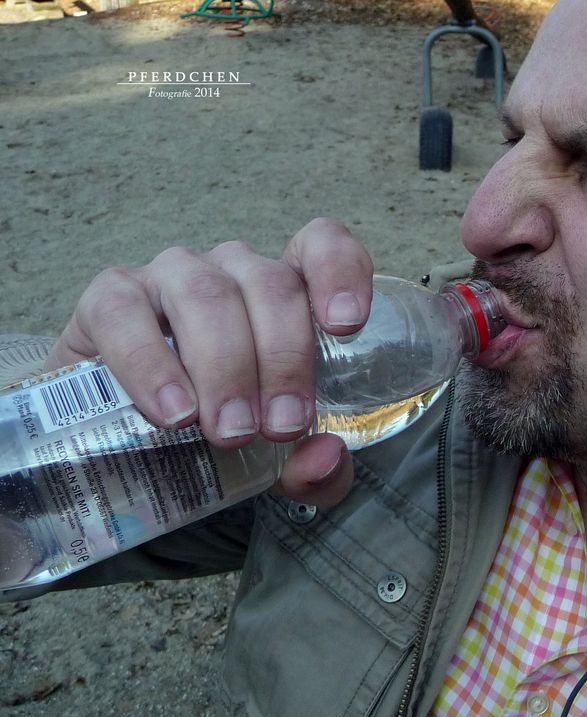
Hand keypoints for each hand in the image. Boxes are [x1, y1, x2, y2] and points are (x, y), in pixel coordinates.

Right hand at [45, 218, 373, 505]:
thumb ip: (318, 470)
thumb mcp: (284, 463)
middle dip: (283, 358)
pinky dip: (149, 363)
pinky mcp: (109, 301)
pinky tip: (172, 412)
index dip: (338, 271)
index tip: (347, 325)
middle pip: (272, 284)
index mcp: (287, 293)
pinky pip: (125, 312)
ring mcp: (170, 278)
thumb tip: (323, 458)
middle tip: (281, 428)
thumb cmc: (228, 436)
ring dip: (225, 364)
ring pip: (207, 292)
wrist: (135, 456)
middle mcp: (234, 272)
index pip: (320, 246)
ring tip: (229, 430)